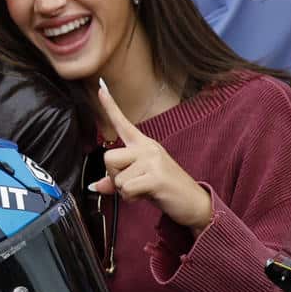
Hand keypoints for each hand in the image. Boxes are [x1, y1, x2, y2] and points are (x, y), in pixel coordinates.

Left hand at [91, 83, 212, 231]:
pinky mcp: (156, 175)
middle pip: (108, 158)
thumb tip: (95, 186)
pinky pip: (126, 188)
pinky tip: (148, 195)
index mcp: (143, 145)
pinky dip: (131, 198)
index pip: (122, 123)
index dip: (109, 106)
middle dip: (115, 177)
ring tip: (145, 190)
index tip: (100, 88)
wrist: (195, 203)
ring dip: (125, 190)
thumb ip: (117, 181)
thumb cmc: (166, 190)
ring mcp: (153, 159)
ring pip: (117, 177)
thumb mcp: (139, 181)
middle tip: (135, 184)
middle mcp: (147, 147)